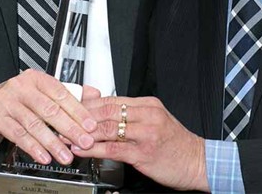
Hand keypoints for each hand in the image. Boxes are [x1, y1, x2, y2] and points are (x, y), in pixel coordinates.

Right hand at [0, 69, 98, 165]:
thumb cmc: (17, 100)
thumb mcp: (41, 92)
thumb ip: (68, 93)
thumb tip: (94, 93)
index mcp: (36, 79)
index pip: (61, 94)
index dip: (77, 111)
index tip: (90, 125)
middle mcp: (21, 87)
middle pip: (50, 109)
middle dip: (70, 128)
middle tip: (83, 142)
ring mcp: (7, 102)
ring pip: (35, 124)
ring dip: (53, 142)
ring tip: (65, 155)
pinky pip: (18, 135)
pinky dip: (33, 147)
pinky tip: (44, 156)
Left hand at [72, 96, 208, 191]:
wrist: (198, 161)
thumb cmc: (175, 144)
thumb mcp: (154, 120)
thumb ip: (129, 114)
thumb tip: (103, 106)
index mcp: (149, 104)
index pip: (111, 99)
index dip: (88, 104)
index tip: (71, 108)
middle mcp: (147, 115)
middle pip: (107, 110)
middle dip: (81, 116)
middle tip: (63, 120)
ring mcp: (146, 133)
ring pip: (108, 128)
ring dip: (83, 132)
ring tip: (67, 136)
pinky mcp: (144, 152)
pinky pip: (113, 148)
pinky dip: (93, 148)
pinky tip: (82, 150)